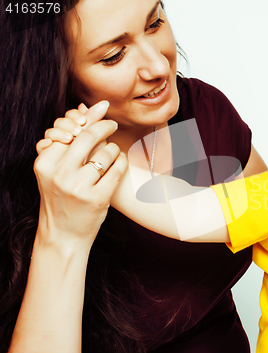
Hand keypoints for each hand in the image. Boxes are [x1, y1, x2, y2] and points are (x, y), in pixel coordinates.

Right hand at [34, 102, 127, 250]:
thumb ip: (69, 140)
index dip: (89, 119)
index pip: (72, 131)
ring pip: (106, 152)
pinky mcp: (97, 198)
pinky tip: (120, 161)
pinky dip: (122, 161)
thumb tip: (88, 105)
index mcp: (45, 163)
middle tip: (113, 123)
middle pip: (88, 136)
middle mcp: (60, 174)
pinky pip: (118, 169)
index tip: (102, 111)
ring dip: (114, 148)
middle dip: (105, 125)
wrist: (63, 234)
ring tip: (113, 152)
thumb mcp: (56, 169)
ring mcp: (79, 187)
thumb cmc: (61, 196)